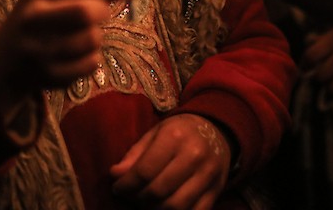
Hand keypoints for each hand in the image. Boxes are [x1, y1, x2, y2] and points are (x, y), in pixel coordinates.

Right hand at [0, 0, 141, 103]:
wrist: (4, 60)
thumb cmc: (42, 17)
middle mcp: (33, 18)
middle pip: (86, 12)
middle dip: (102, 12)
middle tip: (96, 15)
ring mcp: (39, 50)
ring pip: (92, 39)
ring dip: (96, 37)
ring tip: (80, 36)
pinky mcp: (49, 76)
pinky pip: (91, 64)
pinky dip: (92, 58)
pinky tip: (75, 56)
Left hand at [110, 113, 233, 209]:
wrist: (217, 131)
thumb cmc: (179, 131)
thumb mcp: (155, 133)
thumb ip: (134, 155)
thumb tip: (115, 175)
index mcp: (174, 136)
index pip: (145, 171)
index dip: (126, 185)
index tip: (117, 189)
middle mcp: (194, 155)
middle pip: (159, 191)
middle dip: (138, 199)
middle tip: (130, 196)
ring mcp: (208, 175)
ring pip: (176, 206)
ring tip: (145, 203)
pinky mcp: (217, 190)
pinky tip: (163, 208)